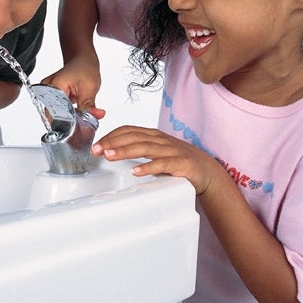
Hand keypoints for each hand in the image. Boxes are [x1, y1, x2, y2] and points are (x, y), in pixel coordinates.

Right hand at [41, 54, 105, 119]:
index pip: (58, 112)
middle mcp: (46, 88)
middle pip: (54, 114)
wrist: (82, 59)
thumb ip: (90, 106)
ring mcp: (46, 91)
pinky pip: (57, 108)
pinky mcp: (50, 94)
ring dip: (68, 115)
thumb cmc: (85, 68)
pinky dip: (66, 111)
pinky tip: (74, 107)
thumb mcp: (90, 87)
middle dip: (69, 119)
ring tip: (78, 108)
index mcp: (55, 85)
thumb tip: (96, 116)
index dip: (70, 121)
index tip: (81, 124)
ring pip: (55, 113)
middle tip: (82, 117)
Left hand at [92, 125, 224, 195]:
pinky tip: (136, 171)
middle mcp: (161, 140)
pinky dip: (148, 167)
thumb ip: (138, 149)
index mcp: (153, 135)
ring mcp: (171, 150)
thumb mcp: (155, 152)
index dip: (111, 136)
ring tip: (110, 156)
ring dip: (125, 151)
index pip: (128, 130)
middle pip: (133, 137)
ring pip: (145, 148)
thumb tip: (111, 151)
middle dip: (113, 142)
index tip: (96, 145)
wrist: (206, 170)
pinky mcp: (180, 163)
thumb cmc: (177, 161)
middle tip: (97, 150)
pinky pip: (162, 164)